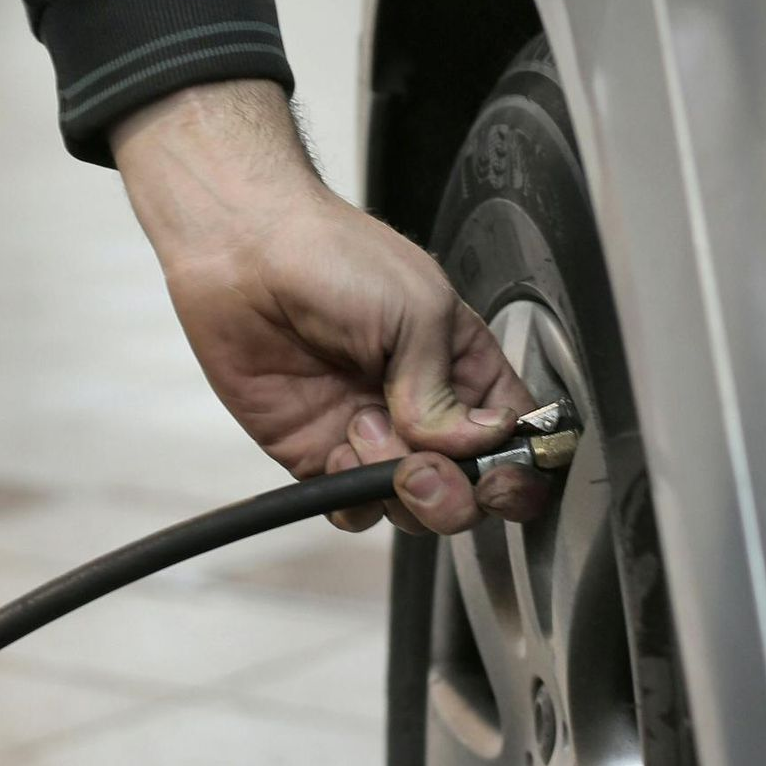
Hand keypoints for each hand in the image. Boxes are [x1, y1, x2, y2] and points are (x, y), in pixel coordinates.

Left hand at [112, 79, 544, 533]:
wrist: (244, 255)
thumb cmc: (333, 257)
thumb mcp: (416, 309)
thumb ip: (444, 388)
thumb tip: (469, 447)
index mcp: (465, 368)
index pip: (517, 440)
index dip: (521, 471)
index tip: (500, 473)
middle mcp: (426, 410)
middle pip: (472, 490)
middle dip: (456, 493)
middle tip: (423, 464)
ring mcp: (373, 437)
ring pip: (415, 508)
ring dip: (400, 489)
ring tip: (364, 427)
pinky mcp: (319, 456)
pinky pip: (355, 509)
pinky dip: (354, 498)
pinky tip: (338, 448)